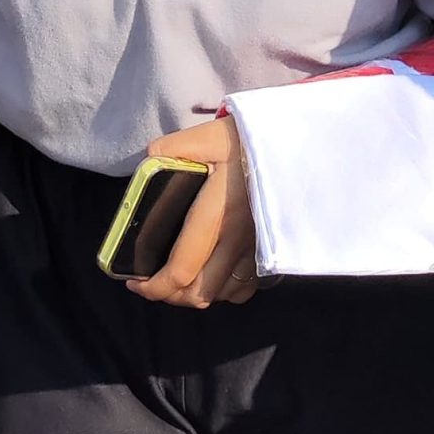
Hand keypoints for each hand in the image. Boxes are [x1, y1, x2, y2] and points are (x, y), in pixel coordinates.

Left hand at [125, 114, 259, 309]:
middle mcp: (237, 242)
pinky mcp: (269, 250)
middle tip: (151, 283)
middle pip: (199, 293)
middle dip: (169, 296)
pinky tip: (211, 275)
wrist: (299, 149)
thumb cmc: (251, 143)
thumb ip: (174, 148)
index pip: (182, 270)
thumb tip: (149, 160)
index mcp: (216, 217)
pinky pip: (245, 287)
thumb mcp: (210, 137)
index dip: (154, 287)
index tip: (134, 282)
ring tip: (177, 280)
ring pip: (222, 294)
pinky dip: (223, 290)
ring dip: (194, 294)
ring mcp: (256, 250)